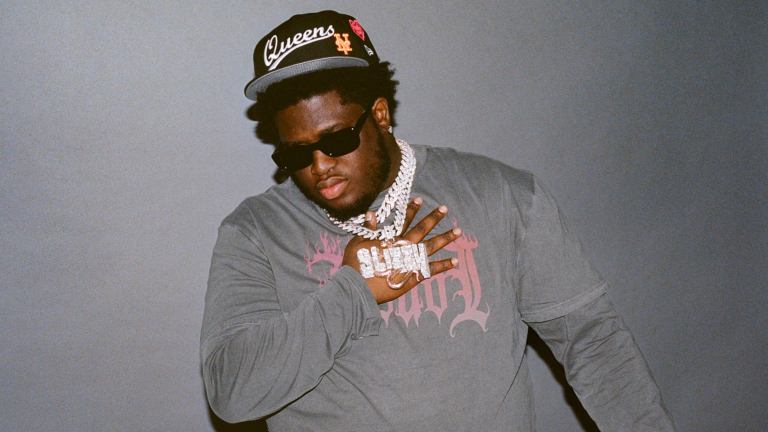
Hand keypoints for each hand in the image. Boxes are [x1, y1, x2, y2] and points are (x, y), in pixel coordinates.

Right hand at [342, 198, 460, 303]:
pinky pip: (431, 270)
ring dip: (445, 238)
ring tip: (458, 232)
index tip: (420, 199)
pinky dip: (443, 265)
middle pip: (422, 230)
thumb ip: (368, 229)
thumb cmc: (355, 265)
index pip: (404, 220)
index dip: (412, 209)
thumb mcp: (357, 243)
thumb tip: (372, 213)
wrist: (358, 288)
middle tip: (444, 209)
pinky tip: (455, 261)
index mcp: (391, 239)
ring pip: (431, 247)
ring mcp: (410, 262)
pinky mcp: (413, 277)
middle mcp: (404, 247)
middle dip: (434, 218)